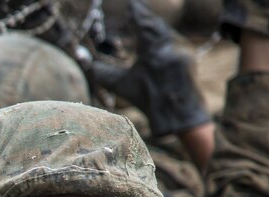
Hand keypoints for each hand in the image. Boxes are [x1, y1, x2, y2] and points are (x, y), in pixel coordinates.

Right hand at [87, 0, 209, 136]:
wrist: (177, 113)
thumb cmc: (147, 100)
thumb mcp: (120, 85)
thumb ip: (100, 71)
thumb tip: (81, 57)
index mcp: (152, 50)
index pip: (142, 22)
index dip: (135, 11)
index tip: (130, 3)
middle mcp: (169, 44)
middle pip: (154, 23)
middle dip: (143, 15)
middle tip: (134, 6)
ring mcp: (181, 47)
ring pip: (164, 29)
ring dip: (152, 23)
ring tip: (142, 18)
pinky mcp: (187, 52)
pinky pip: (171, 37)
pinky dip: (161, 33)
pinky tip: (155, 33)